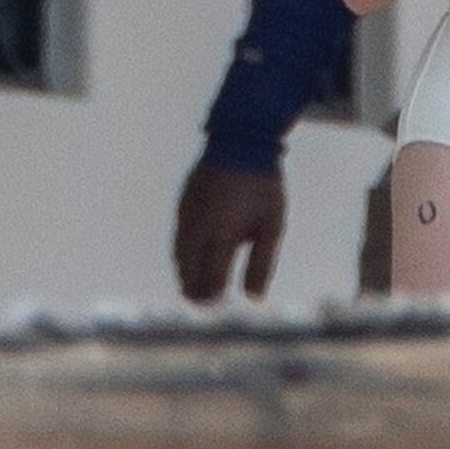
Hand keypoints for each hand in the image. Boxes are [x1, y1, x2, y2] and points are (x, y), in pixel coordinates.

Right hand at [173, 160, 285, 301]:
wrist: (241, 142)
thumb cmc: (262, 186)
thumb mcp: (272, 224)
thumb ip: (262, 263)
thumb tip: (254, 299)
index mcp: (222, 233)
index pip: (209, 278)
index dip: (212, 296)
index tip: (218, 306)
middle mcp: (198, 227)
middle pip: (188, 272)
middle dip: (195, 292)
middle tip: (206, 305)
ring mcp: (186, 215)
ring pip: (179, 257)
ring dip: (186, 275)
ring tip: (197, 289)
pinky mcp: (182, 206)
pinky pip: (177, 239)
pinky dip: (182, 256)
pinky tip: (192, 261)